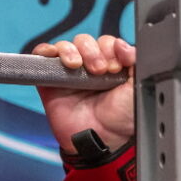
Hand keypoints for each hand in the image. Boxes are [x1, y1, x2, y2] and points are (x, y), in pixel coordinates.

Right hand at [34, 33, 135, 155]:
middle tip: (100, 70)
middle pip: (86, 41)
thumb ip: (136, 61)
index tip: (116, 66)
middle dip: (93, 51)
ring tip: (78, 66)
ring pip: (67, 45)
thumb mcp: (137, 87)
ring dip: (72, 50)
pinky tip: (55, 55)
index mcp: (112, 66)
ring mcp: (71, 73)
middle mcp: (91, 67)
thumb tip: (122, 44)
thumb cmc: (121, 120)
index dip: (110, 49)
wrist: (102, 139)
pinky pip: (43, 55)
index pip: (107, 43)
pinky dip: (47, 49)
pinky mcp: (51, 80)